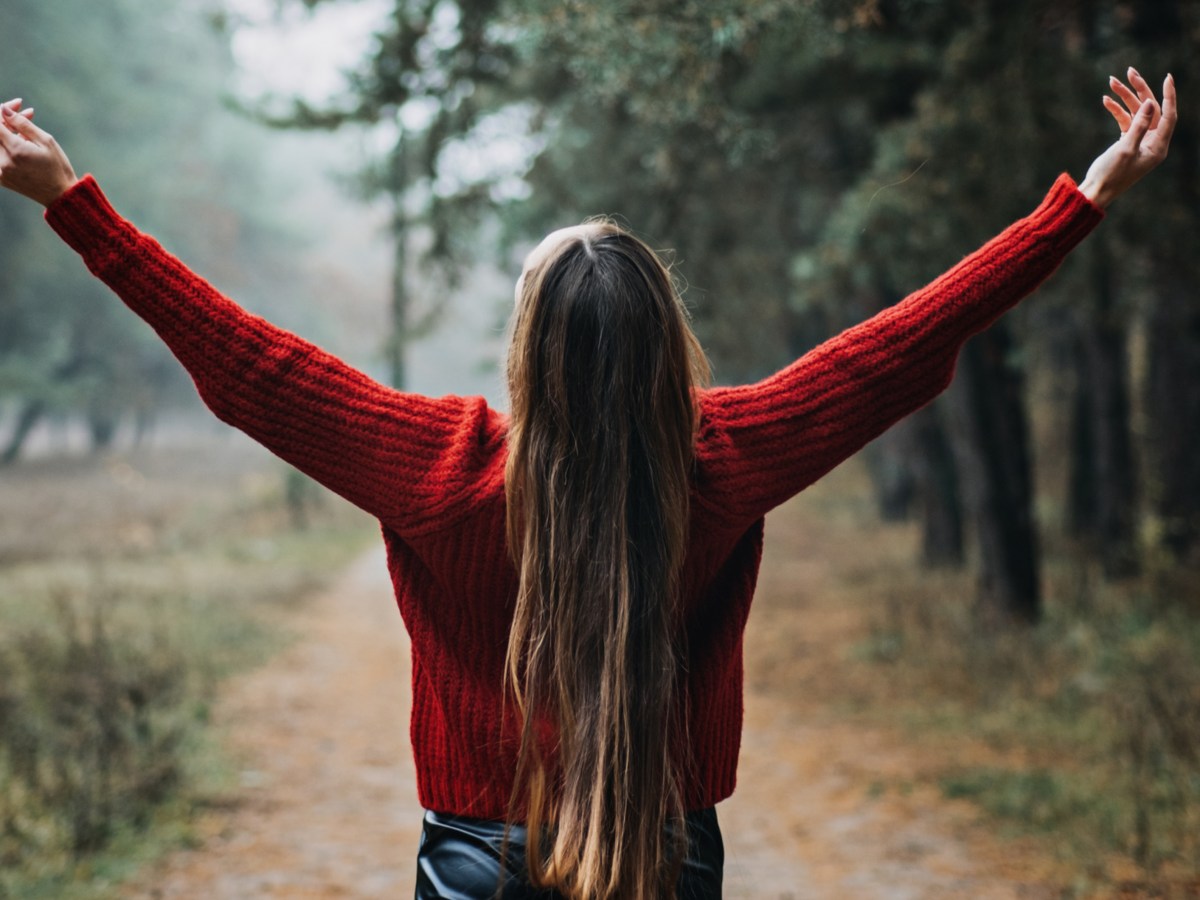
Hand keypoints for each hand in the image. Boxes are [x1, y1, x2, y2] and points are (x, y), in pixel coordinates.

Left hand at [0, 98, 78, 206]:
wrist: (60, 195)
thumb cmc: (58, 167)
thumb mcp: (46, 141)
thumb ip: (23, 124)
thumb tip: (3, 109)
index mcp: (15, 151)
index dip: (3, 111)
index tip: (18, 104)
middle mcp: (3, 162)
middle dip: (5, 120)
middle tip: (23, 112)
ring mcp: (0, 171)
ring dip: (6, 132)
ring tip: (25, 130)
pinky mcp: (0, 177)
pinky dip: (5, 145)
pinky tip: (21, 142)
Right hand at [1078, 68, 1175, 208]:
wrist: (1095, 192)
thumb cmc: (1111, 175)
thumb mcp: (1126, 149)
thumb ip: (1139, 125)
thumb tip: (1152, 102)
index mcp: (1158, 147)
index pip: (1169, 115)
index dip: (1168, 95)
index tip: (1167, 77)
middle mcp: (1152, 143)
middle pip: (1151, 109)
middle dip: (1140, 90)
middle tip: (1130, 72)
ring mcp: (1139, 141)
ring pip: (1136, 112)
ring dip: (1124, 98)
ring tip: (1111, 83)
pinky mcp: (1126, 142)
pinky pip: (1125, 121)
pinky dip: (1116, 110)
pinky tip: (1106, 100)